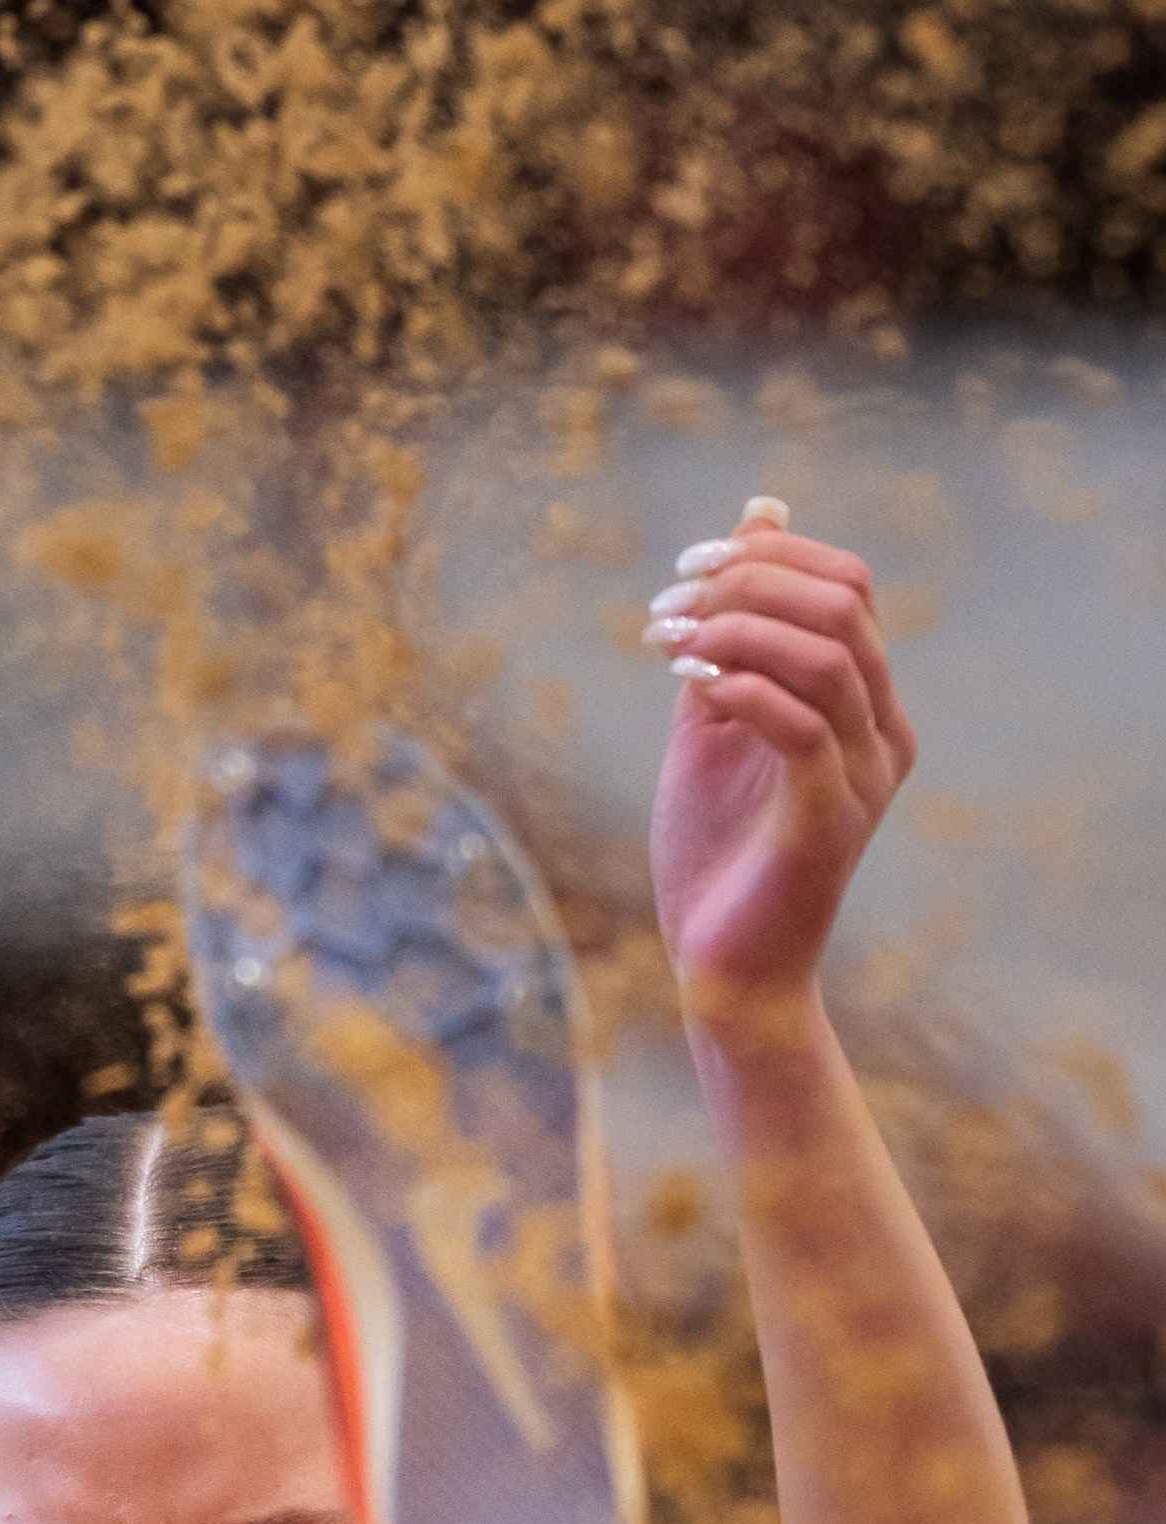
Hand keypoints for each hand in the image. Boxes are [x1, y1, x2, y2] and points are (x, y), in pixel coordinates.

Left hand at [645, 504, 915, 1028]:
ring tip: (669, 642)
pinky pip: (802, 728)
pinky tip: (690, 686)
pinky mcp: (830, 822)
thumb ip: (728, 637)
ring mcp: (865, 778)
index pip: (845, 587)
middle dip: (747, 582)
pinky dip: (745, 689)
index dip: (768, 556)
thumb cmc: (717, 855)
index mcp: (864, 706)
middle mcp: (883, 734)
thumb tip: (750, 525)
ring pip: (828, 656)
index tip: (684, 570)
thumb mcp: (712, 724)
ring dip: (738, 630)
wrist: (725, 971)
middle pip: (842, 605)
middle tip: (668, 603)